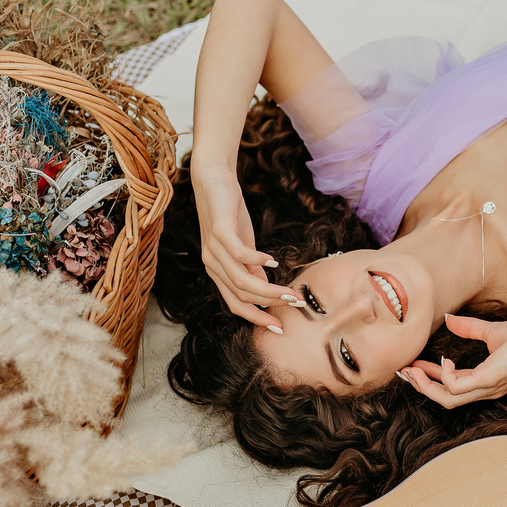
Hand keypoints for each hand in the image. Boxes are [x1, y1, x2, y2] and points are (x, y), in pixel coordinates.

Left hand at [191, 161, 295, 329]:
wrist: (212, 179)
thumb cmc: (229, 212)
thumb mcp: (244, 244)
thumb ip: (252, 268)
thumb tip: (266, 289)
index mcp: (217, 270)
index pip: (235, 304)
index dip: (256, 317)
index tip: (279, 327)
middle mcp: (212, 264)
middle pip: (240, 295)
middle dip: (268, 305)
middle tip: (294, 306)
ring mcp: (214, 249)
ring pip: (240, 280)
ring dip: (267, 289)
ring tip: (289, 292)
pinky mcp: (219, 232)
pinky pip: (238, 254)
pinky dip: (257, 260)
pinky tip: (273, 261)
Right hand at [403, 315, 506, 407]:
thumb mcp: (492, 332)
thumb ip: (469, 328)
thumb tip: (448, 319)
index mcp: (485, 381)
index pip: (452, 387)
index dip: (430, 378)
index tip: (414, 366)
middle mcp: (484, 389)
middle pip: (445, 399)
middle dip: (422, 387)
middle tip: (405, 371)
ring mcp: (486, 387)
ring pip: (447, 399)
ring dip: (426, 386)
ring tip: (412, 370)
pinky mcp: (489, 380)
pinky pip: (456, 387)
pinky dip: (444, 376)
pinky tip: (443, 360)